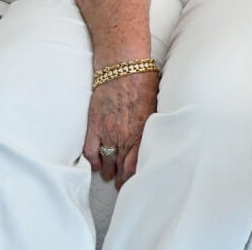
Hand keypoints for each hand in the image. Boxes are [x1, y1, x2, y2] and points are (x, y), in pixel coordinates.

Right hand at [83, 71, 159, 188]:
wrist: (123, 67)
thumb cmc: (144, 82)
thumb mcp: (156, 104)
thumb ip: (153, 123)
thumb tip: (160, 134)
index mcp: (143, 131)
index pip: (138, 162)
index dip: (135, 175)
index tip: (137, 181)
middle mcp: (125, 135)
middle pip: (122, 165)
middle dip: (122, 177)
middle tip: (122, 185)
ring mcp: (108, 132)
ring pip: (107, 160)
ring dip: (108, 171)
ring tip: (109, 177)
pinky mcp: (94, 125)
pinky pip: (91, 150)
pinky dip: (93, 160)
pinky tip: (95, 166)